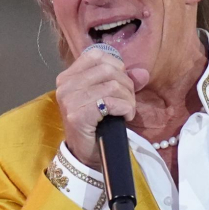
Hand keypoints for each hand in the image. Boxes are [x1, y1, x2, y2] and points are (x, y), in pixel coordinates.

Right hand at [55, 48, 149, 170]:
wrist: (85, 155)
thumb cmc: (96, 124)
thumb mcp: (109, 97)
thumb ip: (124, 81)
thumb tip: (142, 72)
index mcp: (68, 76)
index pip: (97, 55)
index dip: (116, 66)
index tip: (120, 84)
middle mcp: (66, 85)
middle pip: (109, 70)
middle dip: (126, 86)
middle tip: (127, 102)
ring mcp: (70, 100)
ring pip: (113, 85)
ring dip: (128, 100)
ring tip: (126, 111)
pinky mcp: (78, 115)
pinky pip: (112, 102)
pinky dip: (125, 109)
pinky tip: (124, 118)